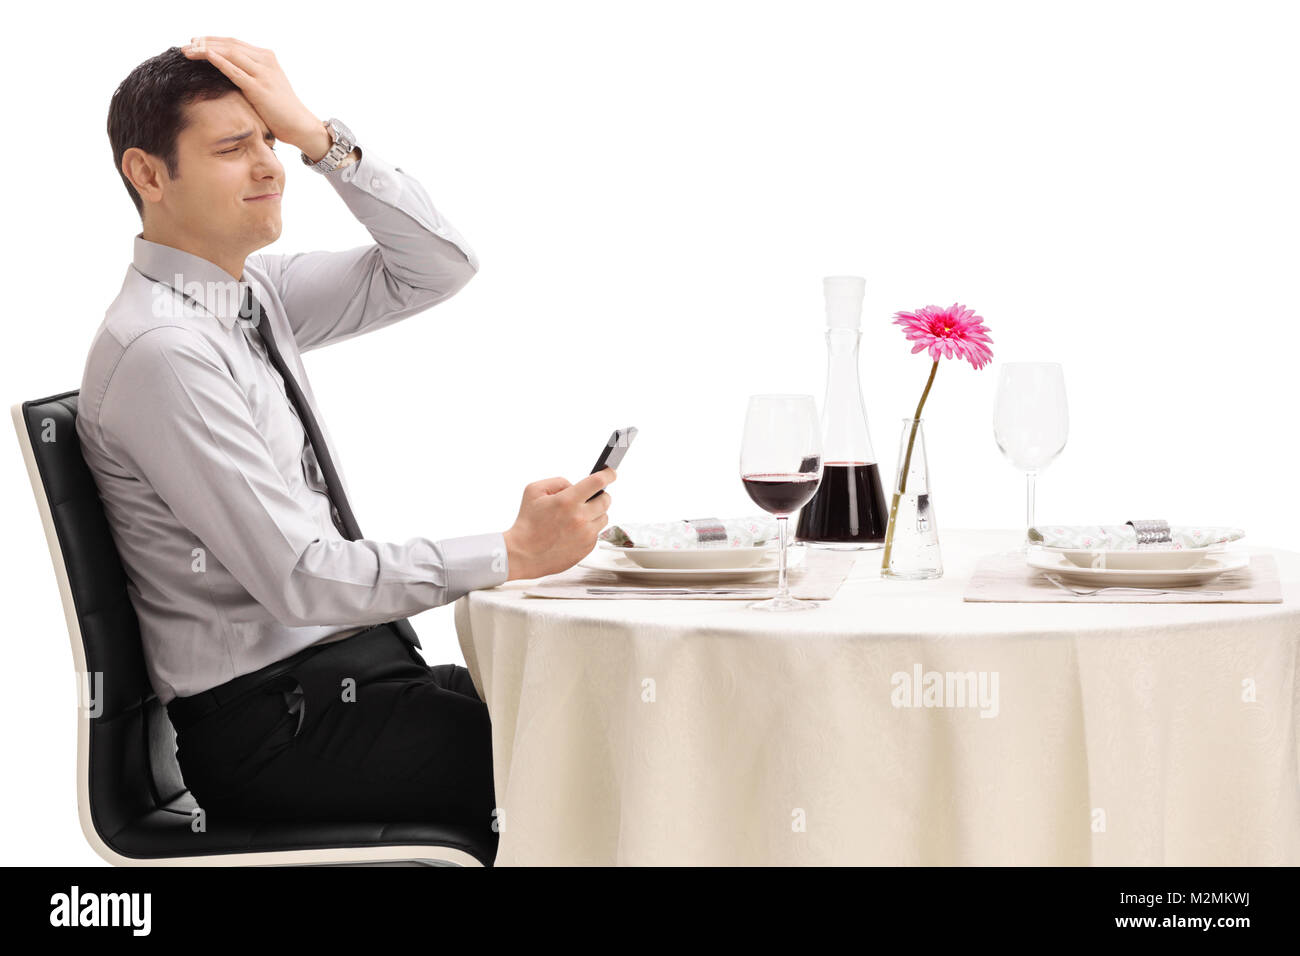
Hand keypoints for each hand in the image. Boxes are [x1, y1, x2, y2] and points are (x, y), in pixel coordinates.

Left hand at [181, 37, 324, 155]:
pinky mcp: (259, 88)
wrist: (300, 125)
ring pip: (229, 53)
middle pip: (229, 44)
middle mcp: (265, 61)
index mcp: (266, 58)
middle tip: (186, 46)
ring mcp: (263, 73)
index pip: (233, 43)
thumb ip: (250, 76)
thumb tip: (228, 75)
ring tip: (187, 51)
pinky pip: (234, 71)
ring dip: (205, 50)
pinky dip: (218, 61)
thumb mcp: (265, 86)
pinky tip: (204, 55)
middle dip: (205, 42)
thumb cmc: (281, 111)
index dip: (212, 41)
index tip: (194, 43)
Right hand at [502, 468, 616, 580]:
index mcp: (568, 501)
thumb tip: (575, 485)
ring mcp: (586, 534)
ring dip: (595, 513)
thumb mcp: (534, 491)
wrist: (524, 554)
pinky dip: (589, 529)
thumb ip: (558, 482)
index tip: (611, 472)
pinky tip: (574, 531)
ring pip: (604, 517)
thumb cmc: (527, 523)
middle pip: (606, 499)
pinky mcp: (588, 547)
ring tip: (577, 516)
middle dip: (599, 495)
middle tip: (588, 498)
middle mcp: (580, 518)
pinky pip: (597, 532)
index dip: (608, 474)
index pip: (598, 482)